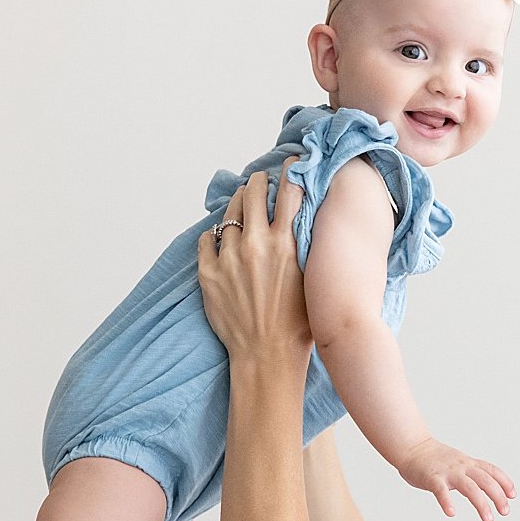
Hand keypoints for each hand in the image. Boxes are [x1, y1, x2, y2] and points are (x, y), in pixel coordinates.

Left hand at [197, 155, 311, 368]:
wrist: (267, 356)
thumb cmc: (297, 325)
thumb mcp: (313, 278)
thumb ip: (307, 245)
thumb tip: (306, 216)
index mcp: (286, 244)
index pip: (289, 192)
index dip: (290, 171)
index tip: (290, 163)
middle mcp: (256, 245)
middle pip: (253, 193)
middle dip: (258, 182)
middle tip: (260, 182)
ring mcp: (229, 259)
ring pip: (228, 214)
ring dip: (235, 205)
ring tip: (240, 206)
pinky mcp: (208, 274)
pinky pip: (206, 240)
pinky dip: (214, 236)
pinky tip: (221, 238)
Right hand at [396, 437, 516, 520]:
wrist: (412, 447)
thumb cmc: (435, 460)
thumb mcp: (458, 463)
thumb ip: (471, 474)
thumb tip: (485, 489)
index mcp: (468, 463)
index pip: (492, 470)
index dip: (505, 482)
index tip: (512, 496)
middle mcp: (462, 467)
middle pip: (486, 480)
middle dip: (498, 496)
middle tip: (505, 512)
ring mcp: (448, 472)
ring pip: (470, 487)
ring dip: (481, 504)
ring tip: (488, 519)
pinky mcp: (432, 478)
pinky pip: (441, 491)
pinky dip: (447, 502)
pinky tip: (451, 513)